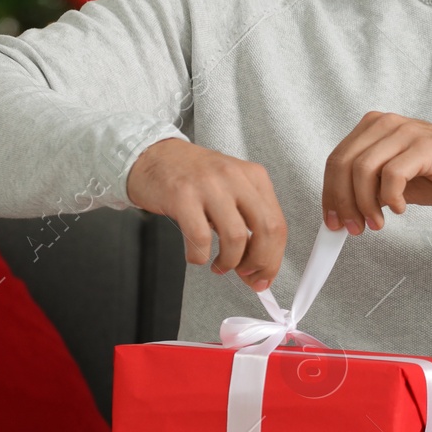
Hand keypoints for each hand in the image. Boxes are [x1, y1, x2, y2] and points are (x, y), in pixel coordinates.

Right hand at [126, 138, 286, 290]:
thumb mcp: (230, 189)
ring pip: (236, 237)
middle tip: (247, 275)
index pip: (277, 223)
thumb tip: (258, 266)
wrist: (153, 156)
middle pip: (266, 229)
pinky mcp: (182, 196)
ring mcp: (209, 185)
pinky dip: (200, 256)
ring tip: (220, 266)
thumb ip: (247, 223)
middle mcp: (235, 177)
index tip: (264, 275)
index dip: (273, 258)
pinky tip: (197, 255)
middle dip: (259, 262)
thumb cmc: (193, 176)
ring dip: (230, 262)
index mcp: (253, 176)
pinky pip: (200, 238)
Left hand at [323, 112, 431, 232]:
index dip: (329, 193)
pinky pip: (392, 175)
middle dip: (342, 202)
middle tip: (351, 227)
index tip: (331, 221)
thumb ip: (367, 189)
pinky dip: (391, 198)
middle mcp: (385, 124)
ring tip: (376, 223)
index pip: (336, 160)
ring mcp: (404, 132)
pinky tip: (400, 208)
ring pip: (363, 170)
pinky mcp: (423, 147)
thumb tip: (341, 211)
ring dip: (365, 204)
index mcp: (373, 127)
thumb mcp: (392, 182)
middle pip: (343, 164)